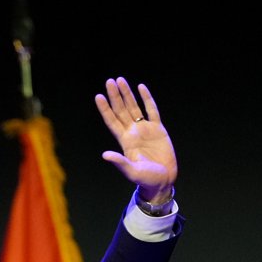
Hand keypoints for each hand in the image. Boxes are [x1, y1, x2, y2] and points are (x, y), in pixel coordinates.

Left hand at [94, 77, 177, 201]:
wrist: (163, 180)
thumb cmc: (146, 179)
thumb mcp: (131, 171)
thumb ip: (120, 162)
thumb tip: (105, 155)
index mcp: (124, 141)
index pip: (112, 121)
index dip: (105, 109)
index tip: (99, 96)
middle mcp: (132, 132)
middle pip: (121, 110)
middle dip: (115, 96)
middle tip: (110, 81)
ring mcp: (145, 130)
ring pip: (134, 107)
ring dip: (127, 94)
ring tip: (121, 80)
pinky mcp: (158, 129)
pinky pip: (152, 110)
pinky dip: (147, 99)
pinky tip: (141, 88)